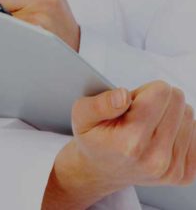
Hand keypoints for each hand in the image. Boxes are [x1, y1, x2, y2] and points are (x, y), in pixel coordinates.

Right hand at [43, 81, 195, 208]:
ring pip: (189, 116)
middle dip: (157, 102)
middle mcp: (154, 159)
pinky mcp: (184, 175)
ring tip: (145, 127)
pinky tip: (158, 138)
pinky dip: (178, 131)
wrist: (100, 170)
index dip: (144, 91)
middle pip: (178, 102)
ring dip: (168, 116)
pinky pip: (195, 134)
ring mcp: (172, 170)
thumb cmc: (94, 139)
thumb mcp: (82, 116)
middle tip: (137, 116)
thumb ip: (99, 104)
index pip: (161, 92)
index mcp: (130, 142)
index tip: (130, 105)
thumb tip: (122, 96)